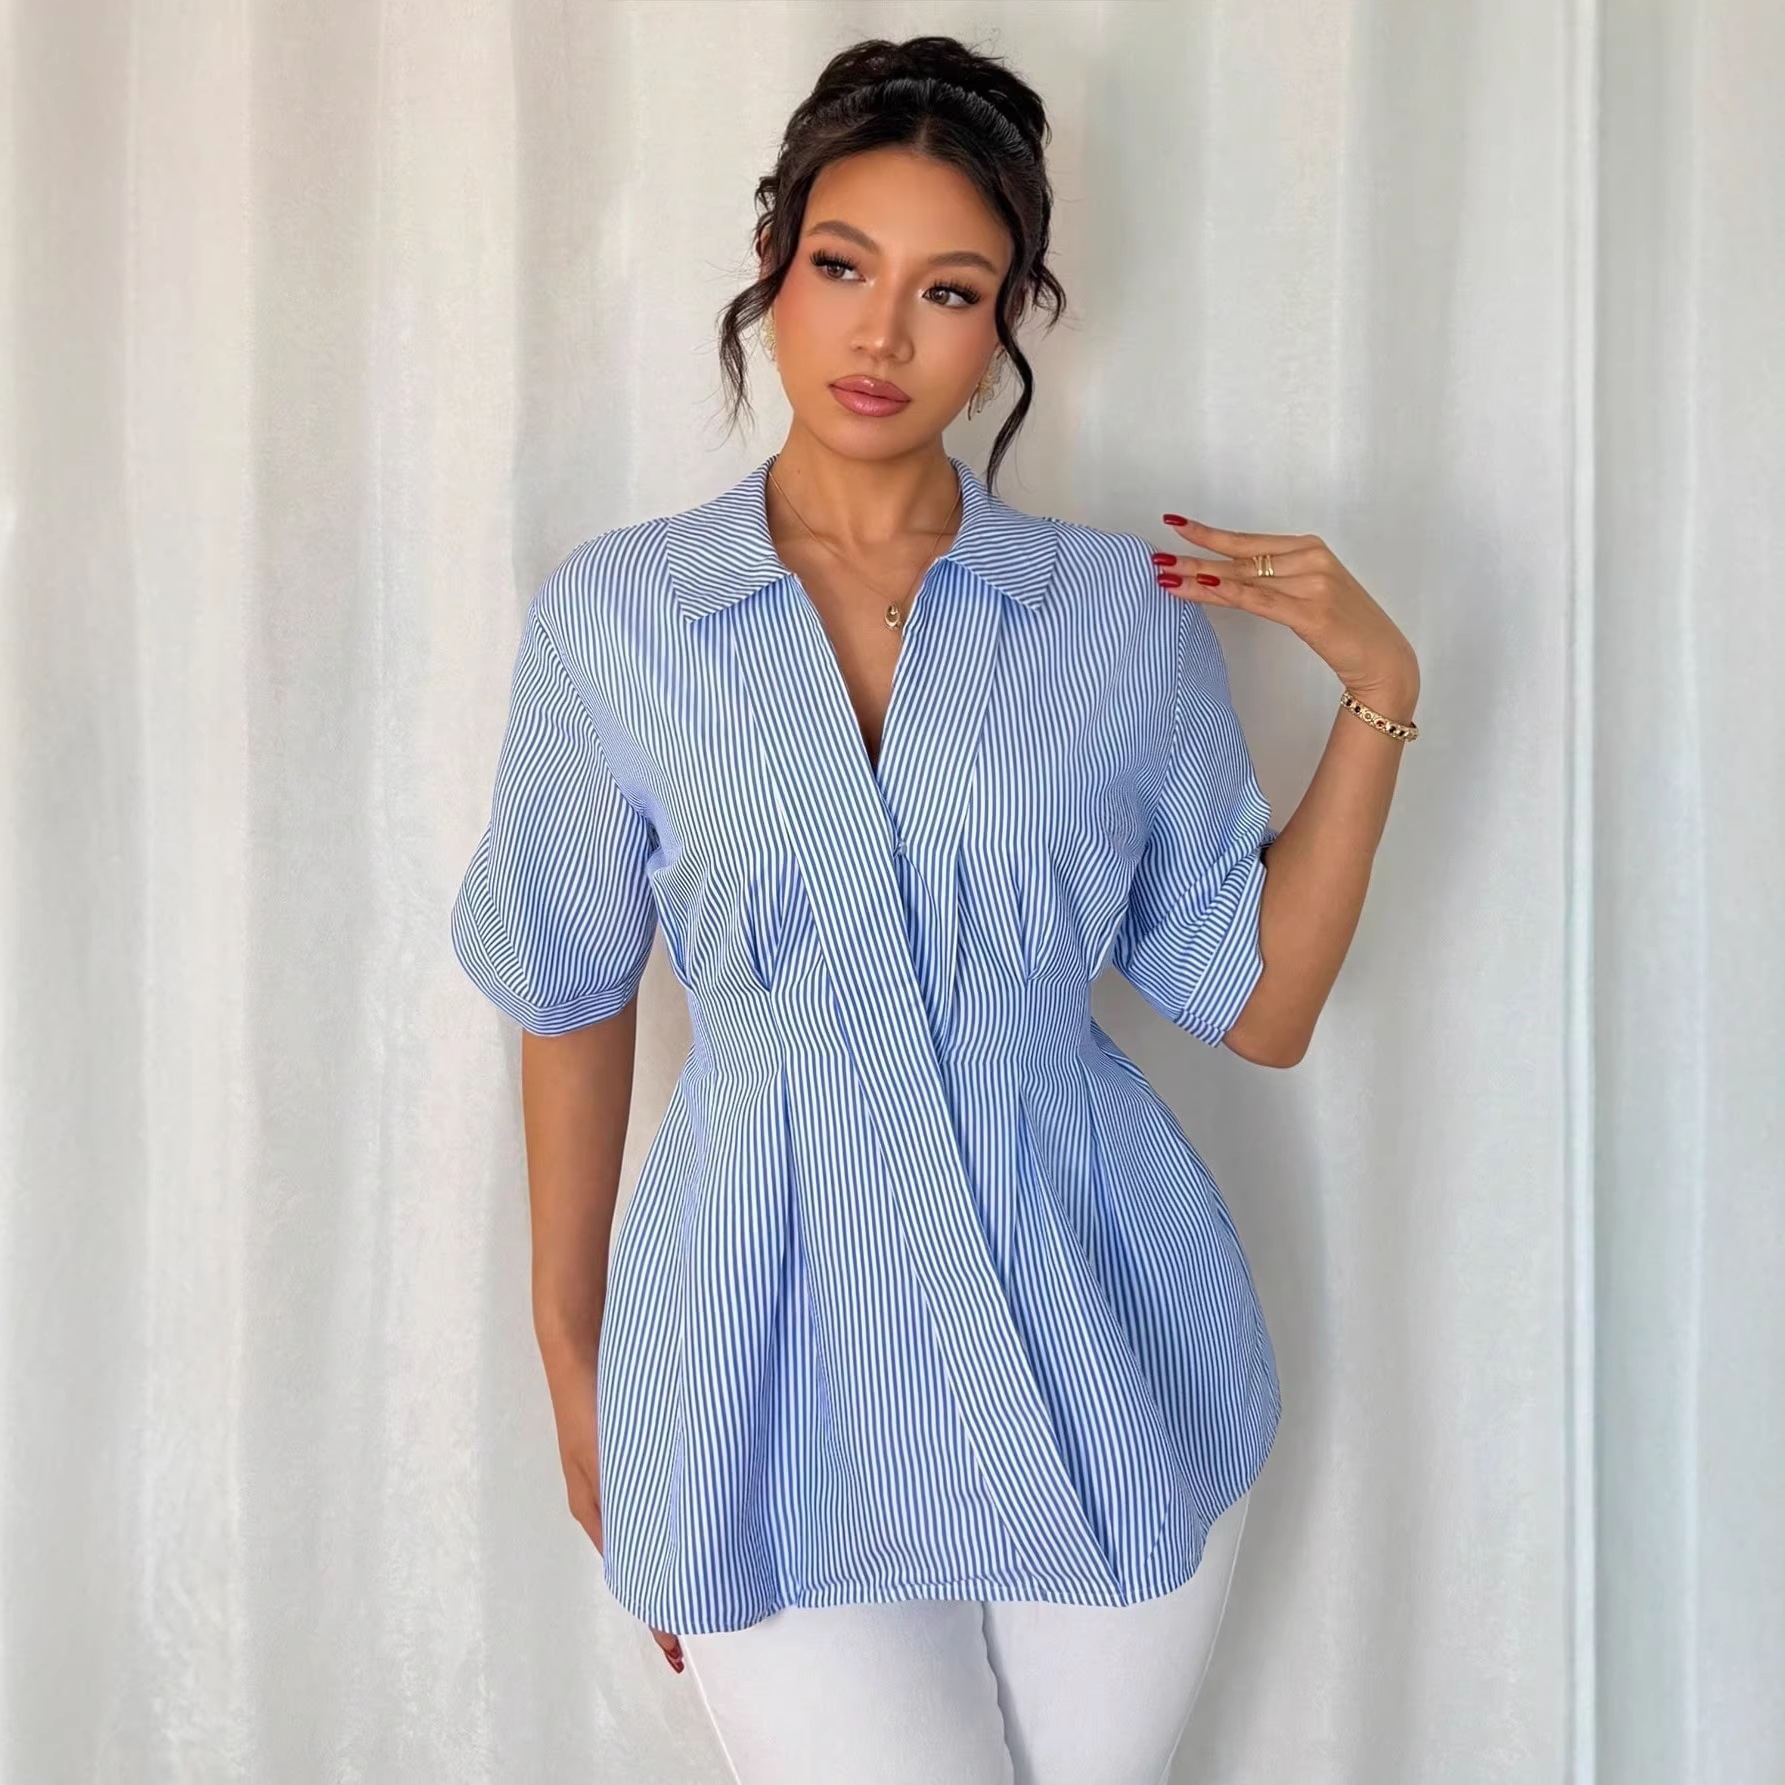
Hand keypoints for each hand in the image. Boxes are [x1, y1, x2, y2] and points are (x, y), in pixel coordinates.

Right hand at [542, 1342, 684, 1674]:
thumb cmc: (588, 1400)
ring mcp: (620, 1476)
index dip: (656, 1615)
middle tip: (709, 1622)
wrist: (580, 1345)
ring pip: (652, 1530)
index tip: (679, 1651)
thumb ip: (623, 1502)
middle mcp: (608, 1500)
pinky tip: (702, 1519)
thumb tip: (650, 1553)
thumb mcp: (605, 1459)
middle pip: (644, 1559)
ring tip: (713, 1582)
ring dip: (676, 1555)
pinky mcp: (633, 1453)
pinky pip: (654, 1497)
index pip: (632, 1578)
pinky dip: (673, 1519)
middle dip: (670, 1591)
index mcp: (596, 1511)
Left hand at [1153, 516, 1417, 710]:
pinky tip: (1201, 589)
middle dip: (1195, 557)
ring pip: (1243, 578)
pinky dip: (1229, 593)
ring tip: (1167, 578)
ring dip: (1201, 579)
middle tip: (1157, 557)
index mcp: (1308, 548)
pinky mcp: (1311, 613)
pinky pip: (1260, 600)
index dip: (1209, 535)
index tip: (1176, 525)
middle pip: (1239, 558)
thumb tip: (1225, 578)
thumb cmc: (1345, 629)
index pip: (1247, 541)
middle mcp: (1310, 559)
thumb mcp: (1308, 595)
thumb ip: (1274, 582)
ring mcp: (1313, 584)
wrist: (1383, 660)